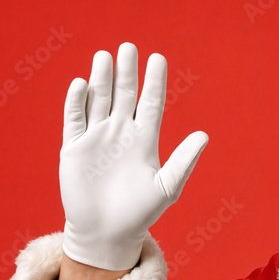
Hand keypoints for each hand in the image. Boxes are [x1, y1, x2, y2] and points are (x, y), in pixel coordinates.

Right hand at [59, 43, 207, 269]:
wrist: (107, 232)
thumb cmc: (140, 213)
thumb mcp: (167, 187)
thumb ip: (183, 161)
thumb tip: (204, 135)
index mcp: (145, 140)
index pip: (151, 103)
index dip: (154, 81)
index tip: (158, 58)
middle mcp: (121, 133)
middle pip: (125, 94)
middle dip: (126, 72)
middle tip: (128, 47)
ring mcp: (97, 138)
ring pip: (99, 100)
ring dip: (101, 79)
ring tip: (104, 57)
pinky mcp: (74, 147)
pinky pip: (75, 119)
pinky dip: (77, 102)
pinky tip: (82, 85)